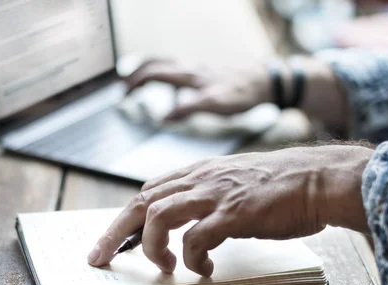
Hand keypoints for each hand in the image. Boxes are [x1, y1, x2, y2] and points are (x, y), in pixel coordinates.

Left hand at [88, 145, 372, 275]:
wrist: (319, 178)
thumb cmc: (281, 186)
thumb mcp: (233, 183)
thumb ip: (206, 197)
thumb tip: (187, 224)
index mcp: (198, 172)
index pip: (148, 192)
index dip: (126, 218)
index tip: (113, 241)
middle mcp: (200, 179)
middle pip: (141, 202)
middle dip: (115, 233)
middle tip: (101, 258)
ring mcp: (215, 194)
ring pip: (159, 216)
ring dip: (153, 247)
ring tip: (165, 267)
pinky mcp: (234, 213)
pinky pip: (197, 239)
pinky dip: (193, 259)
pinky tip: (204, 270)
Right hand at [124, 59, 271, 119]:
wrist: (264, 81)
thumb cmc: (241, 93)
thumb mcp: (214, 104)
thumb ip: (187, 108)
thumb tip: (164, 117)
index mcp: (188, 74)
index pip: (153, 72)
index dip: (136, 81)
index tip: (123, 93)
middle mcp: (190, 67)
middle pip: (156, 63)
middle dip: (137, 73)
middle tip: (124, 87)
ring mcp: (197, 68)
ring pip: (166, 64)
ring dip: (150, 71)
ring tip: (139, 83)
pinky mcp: (205, 72)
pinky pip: (178, 69)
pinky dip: (165, 74)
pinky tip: (171, 89)